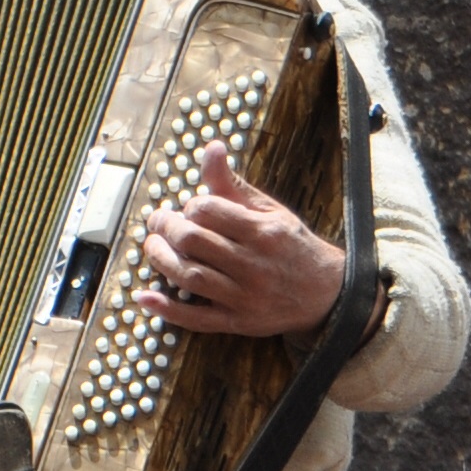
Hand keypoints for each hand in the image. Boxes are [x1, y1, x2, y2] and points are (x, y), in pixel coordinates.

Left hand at [135, 145, 344, 337]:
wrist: (326, 293)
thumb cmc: (291, 246)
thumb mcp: (269, 210)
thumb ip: (233, 183)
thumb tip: (211, 147)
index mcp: (263, 231)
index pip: (208, 211)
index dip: (189, 206)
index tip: (188, 209)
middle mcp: (253, 264)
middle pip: (193, 242)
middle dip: (167, 229)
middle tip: (158, 223)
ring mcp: (245, 297)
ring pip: (190, 277)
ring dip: (161, 260)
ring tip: (153, 247)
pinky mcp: (238, 322)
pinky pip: (196, 318)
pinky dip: (167, 309)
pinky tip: (144, 297)